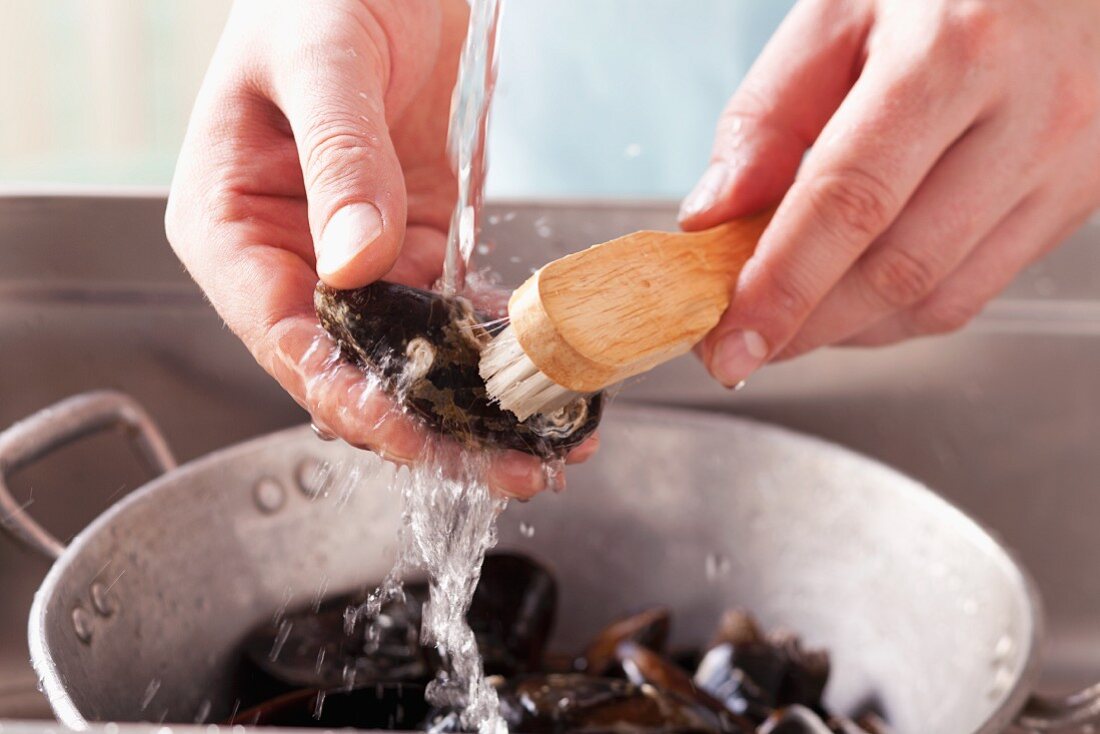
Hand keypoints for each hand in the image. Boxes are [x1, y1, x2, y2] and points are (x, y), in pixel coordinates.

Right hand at [166, 0, 594, 496]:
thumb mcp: (322, 61)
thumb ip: (338, 161)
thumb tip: (354, 263)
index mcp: (233, 228)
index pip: (284, 341)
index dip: (348, 398)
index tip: (412, 435)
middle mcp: (293, 258)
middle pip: (355, 369)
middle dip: (429, 425)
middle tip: (506, 465)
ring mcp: (359, 258)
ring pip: (413, 357)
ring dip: (477, 403)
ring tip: (546, 443)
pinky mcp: (416, 243)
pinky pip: (456, 312)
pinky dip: (502, 350)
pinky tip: (551, 380)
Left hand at [681, 0, 1099, 386]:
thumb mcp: (837, 13)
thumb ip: (768, 116)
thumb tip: (713, 218)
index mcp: (953, 51)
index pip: (850, 200)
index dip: (782, 286)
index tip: (729, 341)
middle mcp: (1030, 112)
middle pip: (897, 268)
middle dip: (805, 325)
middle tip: (742, 341)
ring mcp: (1069, 162)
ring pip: (940, 298)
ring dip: (848, 329)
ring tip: (791, 315)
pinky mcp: (1080, 197)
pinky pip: (976, 291)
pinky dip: (899, 313)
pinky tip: (853, 295)